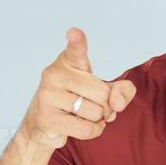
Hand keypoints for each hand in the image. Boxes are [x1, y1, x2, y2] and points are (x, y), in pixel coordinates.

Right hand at [21, 27, 136, 150]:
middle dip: (106, 106)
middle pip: (102, 93)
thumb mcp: (103, 91)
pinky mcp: (47, 117)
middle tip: (92, 105)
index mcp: (69, 62)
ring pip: (95, 112)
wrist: (43, 124)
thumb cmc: (76, 101)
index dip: (77, 41)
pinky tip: (84, 126)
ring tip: (83, 115)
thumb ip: (122, 91)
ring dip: (98, 120)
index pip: (76, 50)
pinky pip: (87, 128)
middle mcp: (55, 74)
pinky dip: (94, 131)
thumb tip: (117, 102)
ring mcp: (48, 95)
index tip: (74, 32)